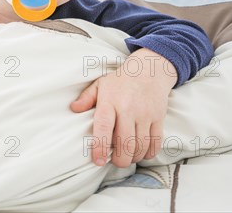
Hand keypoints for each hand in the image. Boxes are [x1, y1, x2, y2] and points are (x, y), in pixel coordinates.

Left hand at [70, 48, 176, 167]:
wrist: (149, 70)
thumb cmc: (120, 81)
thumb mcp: (100, 85)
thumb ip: (87, 98)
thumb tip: (73, 108)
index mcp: (110, 102)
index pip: (103, 128)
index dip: (100, 147)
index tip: (98, 160)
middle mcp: (128, 109)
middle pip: (125, 143)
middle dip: (119, 160)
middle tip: (114, 161)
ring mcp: (145, 114)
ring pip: (140, 146)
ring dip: (133, 158)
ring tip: (126, 157)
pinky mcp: (158, 118)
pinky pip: (155, 142)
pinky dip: (148, 153)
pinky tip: (141, 153)